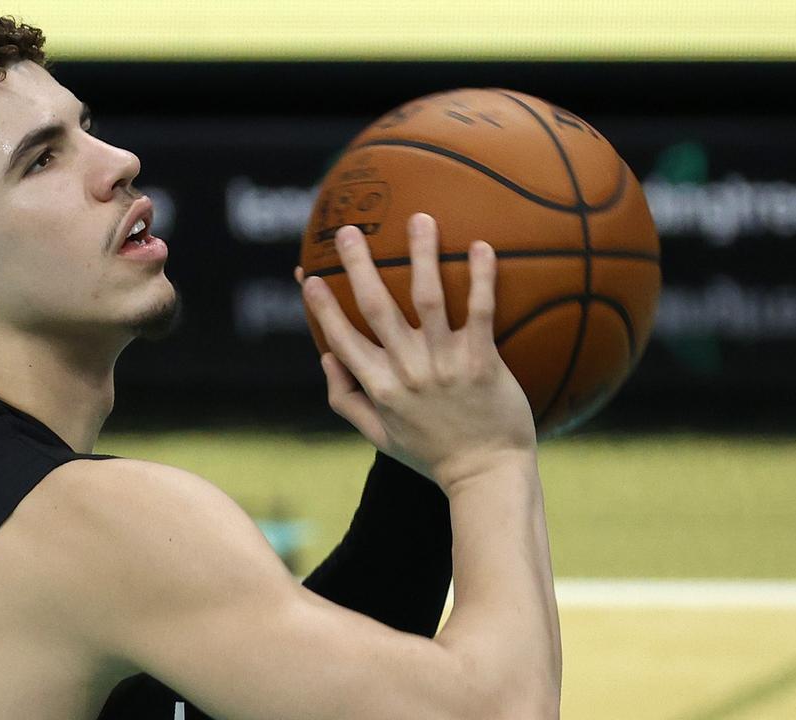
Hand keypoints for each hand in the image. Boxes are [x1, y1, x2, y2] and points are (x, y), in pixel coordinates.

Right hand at [300, 213, 535, 488]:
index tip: (309, 276)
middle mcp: (407, 372)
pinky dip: (481, 278)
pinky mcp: (482, 363)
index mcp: (379, 388)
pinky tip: (480, 246)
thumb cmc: (433, 455)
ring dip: (421, 256)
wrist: (486, 476)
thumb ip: (347, 399)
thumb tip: (325, 357)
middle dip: (357, 266)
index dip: (322, 307)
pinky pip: (480, 312)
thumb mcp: (379, 436)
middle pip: (376, 307)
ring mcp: (444, 365)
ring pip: (428, 299)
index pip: (341, 338)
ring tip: (420, 219)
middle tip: (347, 231)